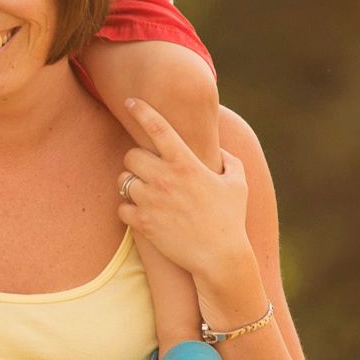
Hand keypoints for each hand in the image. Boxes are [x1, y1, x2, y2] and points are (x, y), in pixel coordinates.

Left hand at [117, 104, 259, 320]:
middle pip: (130, 155)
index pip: (158, 128)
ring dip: (131, 185)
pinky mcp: (142, 222)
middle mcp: (164, 178)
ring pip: (123, 181)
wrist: (219, 257)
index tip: (130, 102)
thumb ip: (230, 162)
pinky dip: (128, 209)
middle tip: (148, 172)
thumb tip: (220, 153)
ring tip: (147, 195)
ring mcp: (151, 200)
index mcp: (186, 163)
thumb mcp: (238, 185)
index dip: (142, 111)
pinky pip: (121, 207)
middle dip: (137, 161)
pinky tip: (142, 214)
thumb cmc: (230, 219)